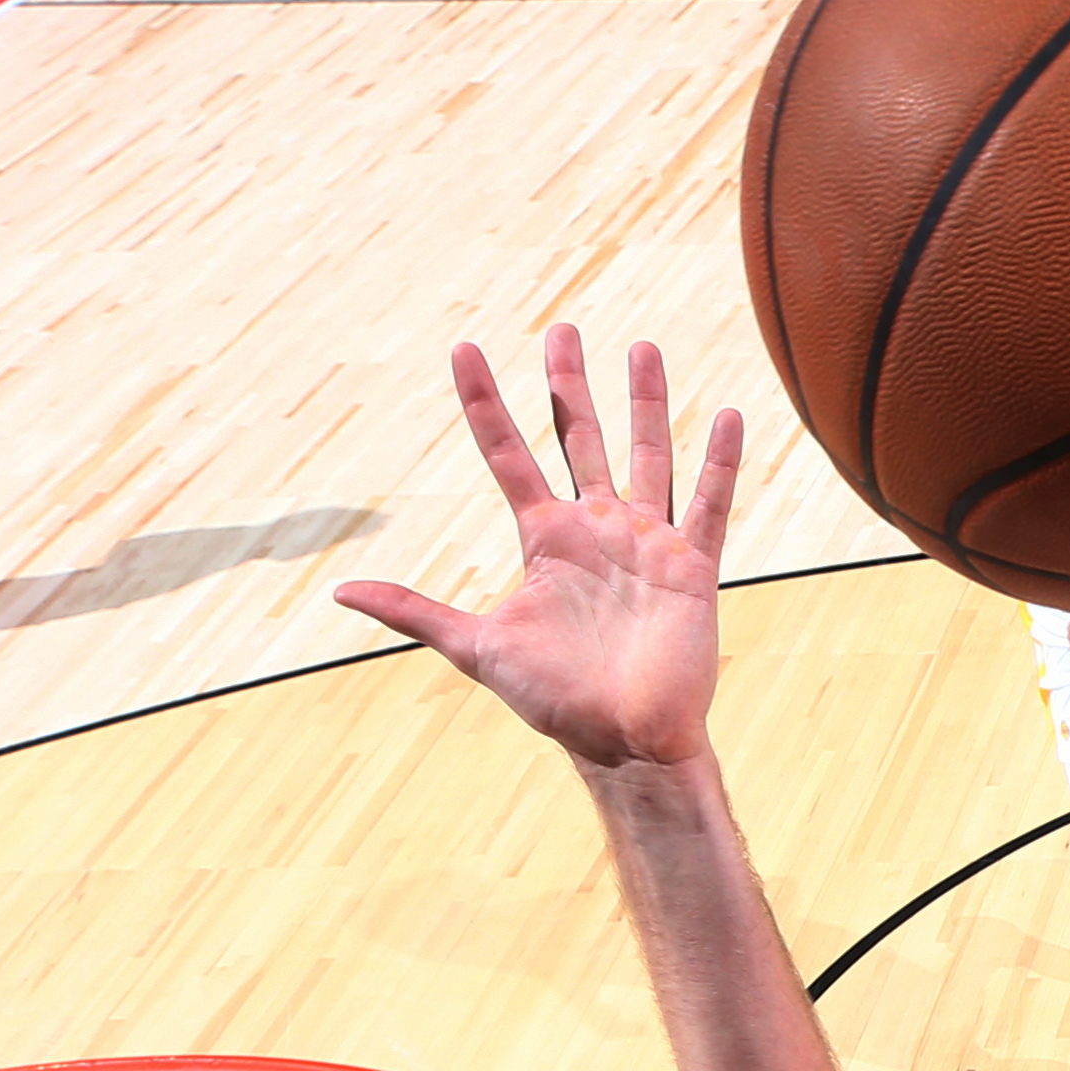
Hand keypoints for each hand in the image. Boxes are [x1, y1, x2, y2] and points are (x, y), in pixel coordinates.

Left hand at [332, 327, 739, 769]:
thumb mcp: (477, 647)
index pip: (508, 453)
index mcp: (545, 540)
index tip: (464, 348)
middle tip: (562, 329)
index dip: (485, 401)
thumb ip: (414, 612)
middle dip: (569, 385)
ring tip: (640, 348)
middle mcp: (596, 529)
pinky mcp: (691, 567)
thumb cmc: (556, 700)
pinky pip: (709, 504)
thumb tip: (340, 591)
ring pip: (645, 455)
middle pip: (579, 439)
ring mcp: (646, 542)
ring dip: (645, 402)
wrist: (625, 741)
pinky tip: (730, 417)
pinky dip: (720, 462)